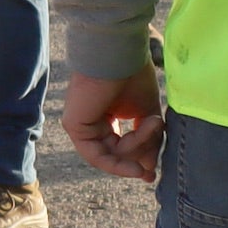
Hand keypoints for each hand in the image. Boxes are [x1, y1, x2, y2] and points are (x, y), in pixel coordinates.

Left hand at [64, 66, 164, 182]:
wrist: (120, 51)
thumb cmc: (133, 73)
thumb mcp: (147, 113)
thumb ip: (148, 141)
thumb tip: (148, 171)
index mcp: (105, 115)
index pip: (118, 146)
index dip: (136, 160)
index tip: (150, 175)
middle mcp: (89, 120)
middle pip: (114, 153)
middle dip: (137, 158)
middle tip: (151, 171)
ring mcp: (79, 123)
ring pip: (109, 155)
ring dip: (136, 147)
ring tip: (154, 125)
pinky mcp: (74, 125)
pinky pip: (98, 155)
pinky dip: (118, 162)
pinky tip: (136, 166)